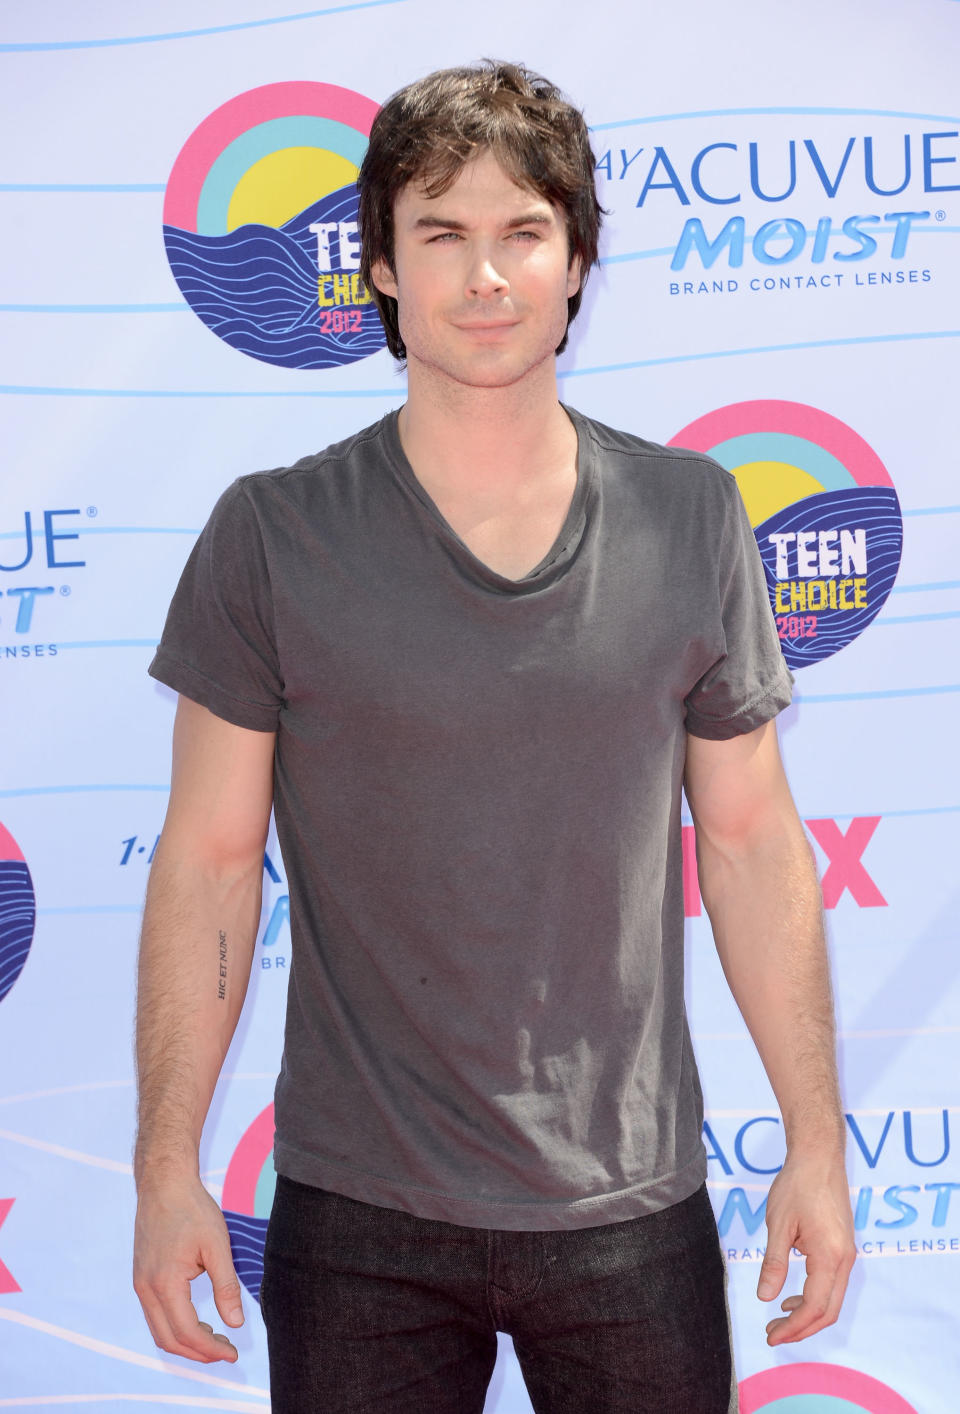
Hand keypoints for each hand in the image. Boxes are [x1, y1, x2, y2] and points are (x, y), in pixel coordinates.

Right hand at [134, 1176, 243, 1362]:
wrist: (164, 1183)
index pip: (187, 1333)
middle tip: (226, 1350)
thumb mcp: (217, 1246)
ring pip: (159, 1331)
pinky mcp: (141, 1278)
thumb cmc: (192, 1209)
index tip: (233, 1353)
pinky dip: (175, 1326)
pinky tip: (197, 1320)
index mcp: (165, 1284)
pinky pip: (155, 1315)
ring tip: (215, 1337)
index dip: (210, 1349)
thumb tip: (235, 1323)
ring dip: (186, 1341)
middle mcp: (146, 1290)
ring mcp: (140, 1284)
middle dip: (198, 1352)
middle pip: (169, 1340)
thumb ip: (226, 1287)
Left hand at [756, 1150, 855, 1344]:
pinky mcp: (843, 1247)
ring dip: (807, 1314)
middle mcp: (844, 1259)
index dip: (793, 1327)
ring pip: (832, 1299)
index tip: (771, 1335)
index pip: (814, 1307)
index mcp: (829, 1256)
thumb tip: (765, 1297)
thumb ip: (774, 1263)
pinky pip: (832, 1283)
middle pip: (828, 1310)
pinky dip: (814, 1297)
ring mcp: (847, 1254)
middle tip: (772, 1333)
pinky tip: (791, 1296)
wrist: (820, 1156)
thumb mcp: (778, 1224)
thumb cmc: (797, 1185)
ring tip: (779, 1318)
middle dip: (801, 1328)